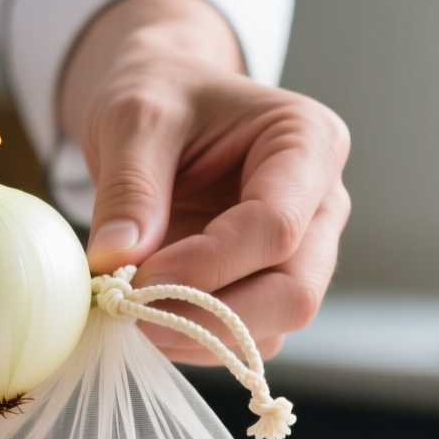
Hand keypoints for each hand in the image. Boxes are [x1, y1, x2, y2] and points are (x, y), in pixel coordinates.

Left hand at [61, 0, 349, 362]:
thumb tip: (116, 259)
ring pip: (276, 325)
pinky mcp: (271, 286)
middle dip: (214, 315)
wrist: (160, 109)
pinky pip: (247, 337)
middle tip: (137, 313)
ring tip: (133, 314)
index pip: (277, 226)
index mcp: (308, 143)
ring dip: (202, 335)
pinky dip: (197, 341)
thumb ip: (129, 186)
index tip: (140, 277)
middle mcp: (322, 204)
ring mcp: (305, 253)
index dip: (208, 265)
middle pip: (295, 291)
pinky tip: (150, 318)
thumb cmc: (160, 96)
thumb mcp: (134, 117)